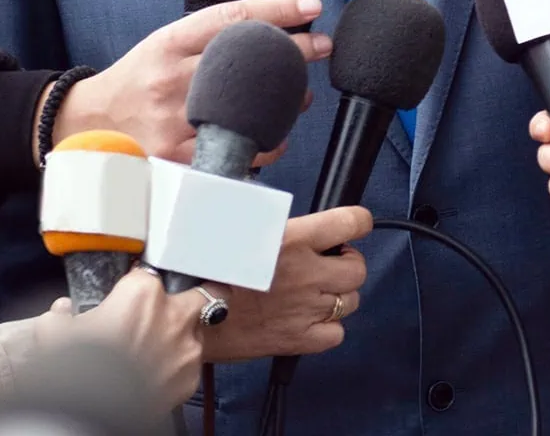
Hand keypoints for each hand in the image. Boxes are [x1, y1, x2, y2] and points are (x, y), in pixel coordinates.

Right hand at [38, 268, 219, 408]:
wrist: (93, 417)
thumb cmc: (79, 375)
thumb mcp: (54, 335)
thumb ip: (60, 316)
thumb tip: (60, 313)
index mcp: (142, 294)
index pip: (147, 274)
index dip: (135, 286)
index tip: (125, 298)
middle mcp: (172, 315)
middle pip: (195, 291)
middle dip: (183, 299)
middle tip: (161, 312)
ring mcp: (187, 347)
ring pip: (198, 328)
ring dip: (182, 333)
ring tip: (156, 347)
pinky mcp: (192, 378)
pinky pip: (192, 363)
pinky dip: (179, 365)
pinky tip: (157, 372)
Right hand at [47, 0, 329, 164]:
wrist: (91, 123)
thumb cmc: (140, 80)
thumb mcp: (165, 44)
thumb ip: (208, 37)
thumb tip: (269, 27)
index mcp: (169, 43)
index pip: (230, 19)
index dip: (276, 10)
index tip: (310, 7)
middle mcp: (171, 79)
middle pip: (244, 61)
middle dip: (293, 52)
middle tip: (319, 46)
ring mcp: (173, 120)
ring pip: (246, 108)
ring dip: (285, 102)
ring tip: (299, 95)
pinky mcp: (177, 156)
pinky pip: (237, 149)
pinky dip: (265, 142)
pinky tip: (275, 133)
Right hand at [201, 207, 371, 362]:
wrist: (192, 316)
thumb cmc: (207, 270)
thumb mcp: (237, 228)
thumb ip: (268, 220)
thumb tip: (278, 210)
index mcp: (293, 239)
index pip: (351, 223)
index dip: (358, 223)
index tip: (354, 226)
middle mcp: (307, 273)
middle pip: (357, 269)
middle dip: (348, 264)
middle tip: (330, 264)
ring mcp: (307, 308)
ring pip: (351, 301)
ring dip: (338, 296)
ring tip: (316, 293)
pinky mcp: (299, 339)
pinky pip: (336, 334)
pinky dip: (328, 328)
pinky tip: (309, 320)